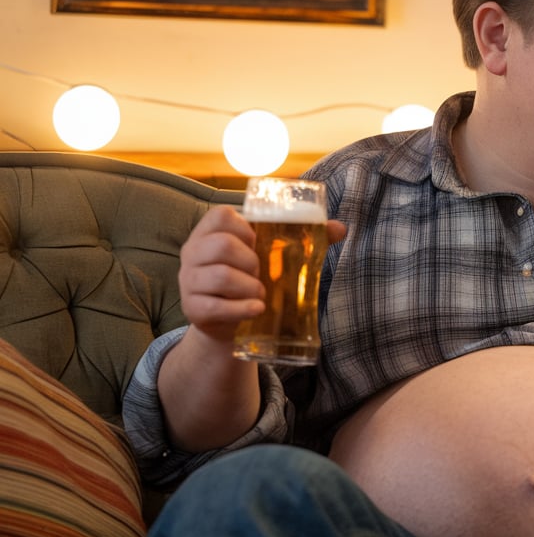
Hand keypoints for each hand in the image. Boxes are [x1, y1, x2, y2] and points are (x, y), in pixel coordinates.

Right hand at [178, 206, 348, 344]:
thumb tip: (340, 228)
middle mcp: (193, 252)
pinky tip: (257, 309)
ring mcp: (189, 281)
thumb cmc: (252, 277)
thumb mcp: (269, 255)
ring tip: (261, 294)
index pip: (221, 215)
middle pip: (221, 245)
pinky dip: (242, 309)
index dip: (245, 228)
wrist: (232, 321)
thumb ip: (303, 238)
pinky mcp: (193, 309)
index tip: (258, 243)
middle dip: (251, 261)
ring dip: (250, 286)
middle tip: (262, 273)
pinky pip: (214, 307)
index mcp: (209, 231)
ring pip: (219, 276)